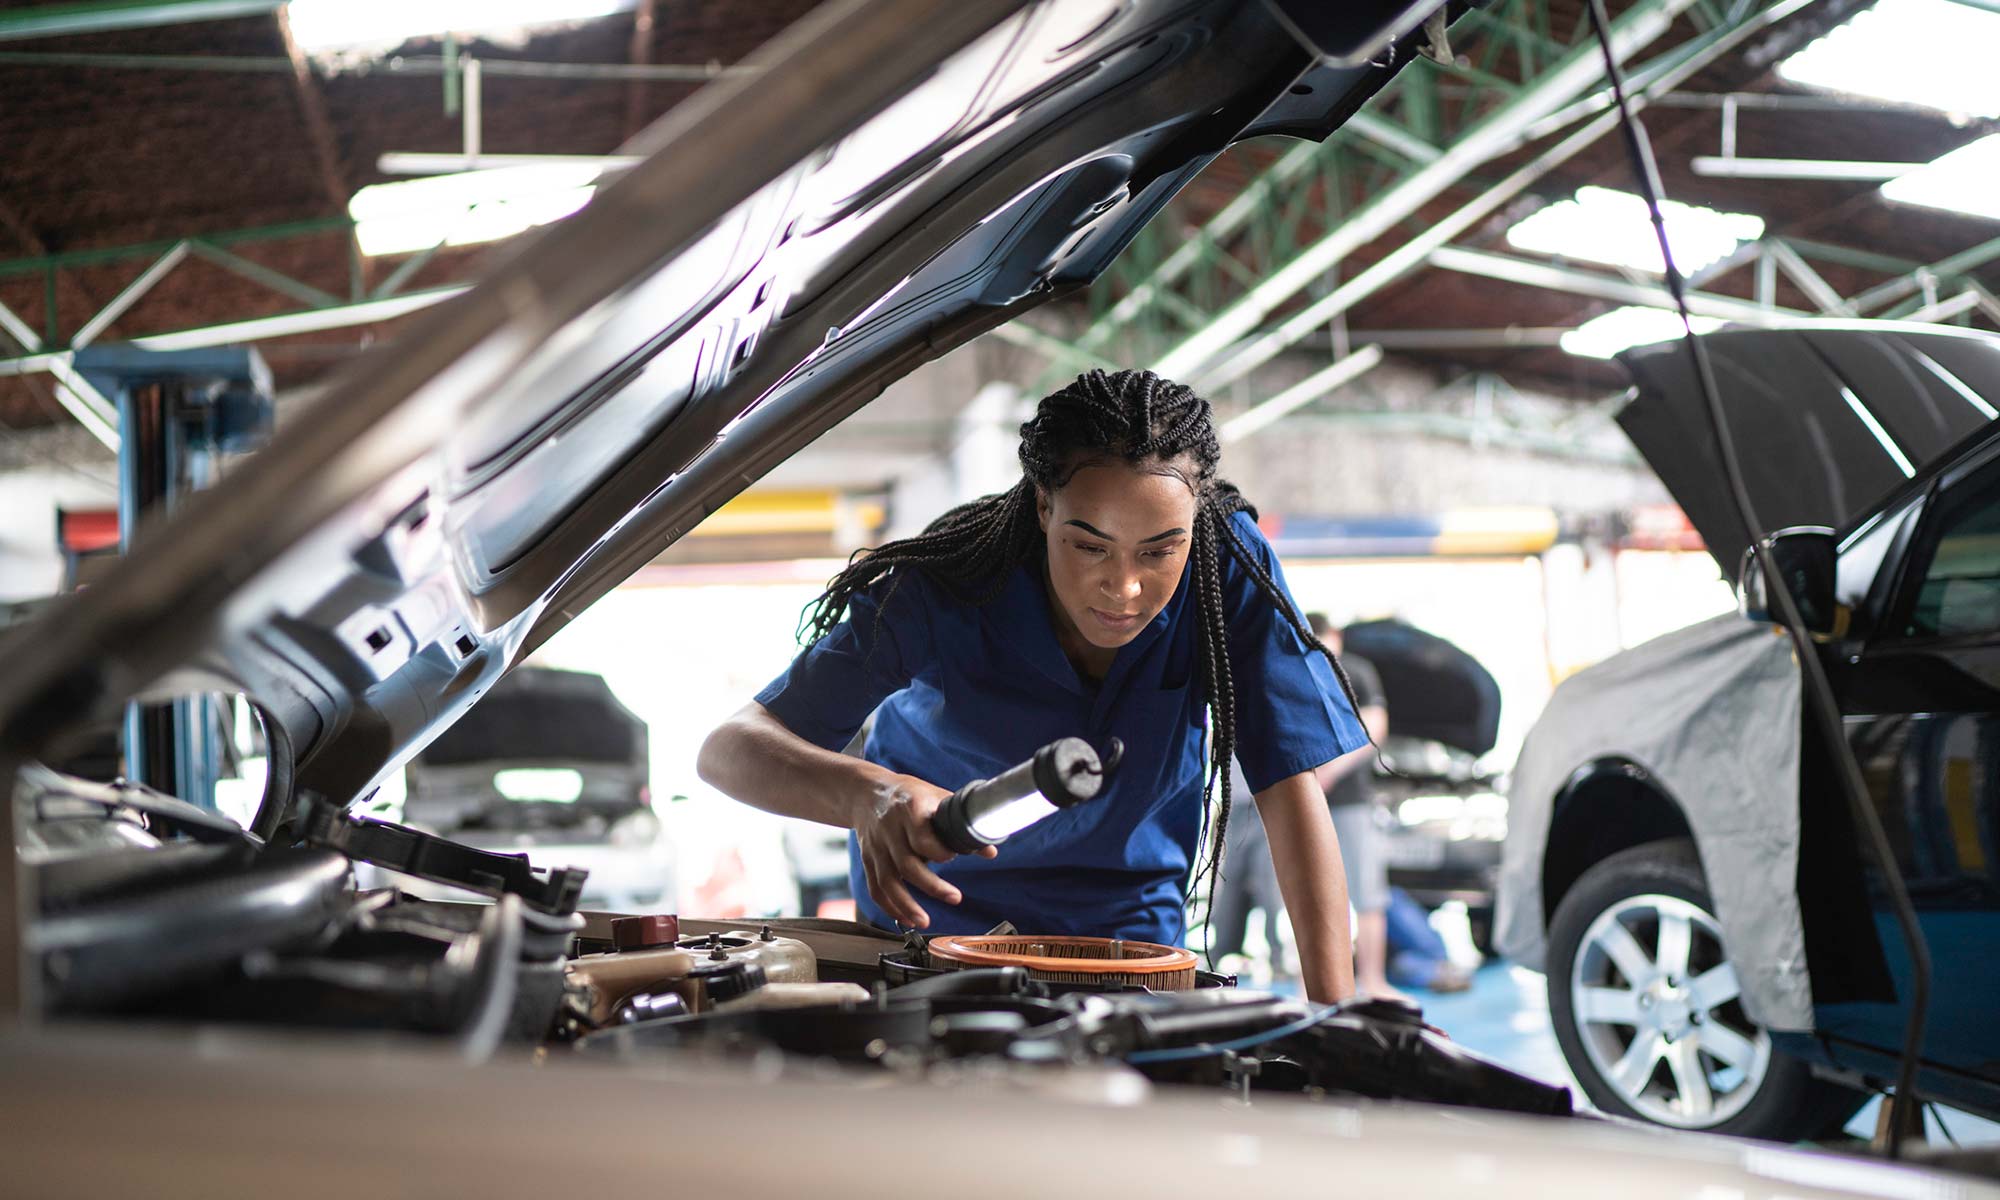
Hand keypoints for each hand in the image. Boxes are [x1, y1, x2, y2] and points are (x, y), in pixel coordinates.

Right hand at [850, 770, 996, 928]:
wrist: (867, 793)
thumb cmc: (909, 795)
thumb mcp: (936, 798)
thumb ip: (961, 823)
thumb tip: (990, 851)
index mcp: (910, 809)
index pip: (922, 837)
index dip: (939, 852)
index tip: (953, 857)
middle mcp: (890, 830)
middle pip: (907, 864)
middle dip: (932, 886)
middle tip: (955, 898)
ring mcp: (876, 847)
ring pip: (888, 881)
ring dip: (906, 905)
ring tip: (925, 922)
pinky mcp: (868, 860)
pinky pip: (875, 888)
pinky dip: (889, 906)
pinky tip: (906, 919)